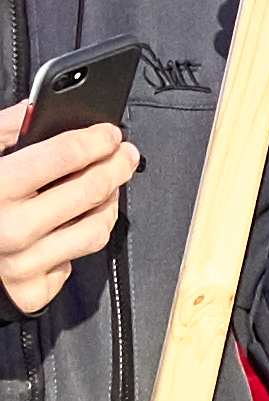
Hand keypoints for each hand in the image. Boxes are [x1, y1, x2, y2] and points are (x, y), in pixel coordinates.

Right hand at [0, 109, 135, 315]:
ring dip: (107, 206)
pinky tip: (66, 229)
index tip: (110, 134)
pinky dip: (76, 244)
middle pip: (90, 191)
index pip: (63, 155)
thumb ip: (1, 131)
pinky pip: (75, 263)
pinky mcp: (30, 290)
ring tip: (104, 190)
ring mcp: (23, 263)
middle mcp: (11, 228)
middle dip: (116, 167)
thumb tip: (36, 110)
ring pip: (95, 230)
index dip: (95, 139)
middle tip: (125, 155)